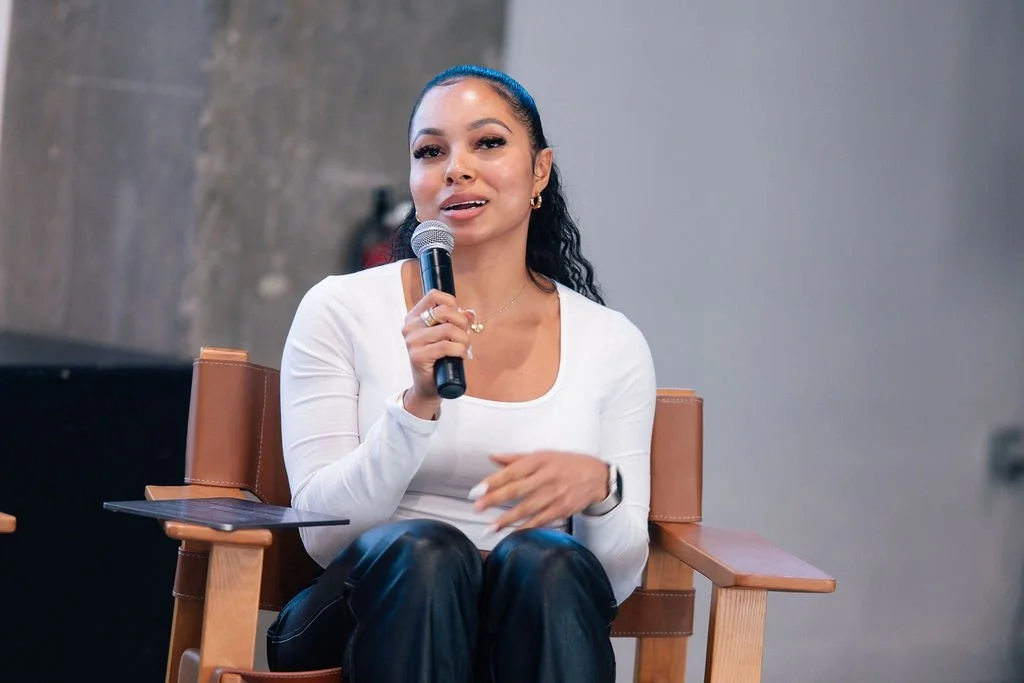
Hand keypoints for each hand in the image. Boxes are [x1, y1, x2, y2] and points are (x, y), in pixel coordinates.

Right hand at [401, 289, 473, 418]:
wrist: (428, 386)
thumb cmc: (438, 359)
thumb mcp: (446, 337)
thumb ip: (456, 322)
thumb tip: (470, 313)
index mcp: (414, 317)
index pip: (434, 296)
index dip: (452, 303)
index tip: (458, 317)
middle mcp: (410, 326)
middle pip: (443, 311)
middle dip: (461, 323)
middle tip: (465, 335)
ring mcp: (412, 341)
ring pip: (448, 329)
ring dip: (463, 339)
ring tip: (464, 347)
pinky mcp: (418, 356)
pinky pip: (446, 346)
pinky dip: (460, 350)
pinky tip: (461, 355)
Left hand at [471, 451, 609, 531]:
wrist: (597, 477)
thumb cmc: (566, 464)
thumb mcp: (543, 455)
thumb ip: (516, 458)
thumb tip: (492, 457)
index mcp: (540, 460)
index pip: (513, 471)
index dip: (494, 481)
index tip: (477, 490)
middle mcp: (547, 477)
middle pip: (517, 490)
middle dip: (495, 500)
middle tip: (477, 507)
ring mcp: (556, 495)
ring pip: (527, 509)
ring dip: (507, 519)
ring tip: (489, 528)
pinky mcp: (562, 510)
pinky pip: (541, 521)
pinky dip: (525, 528)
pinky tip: (512, 533)